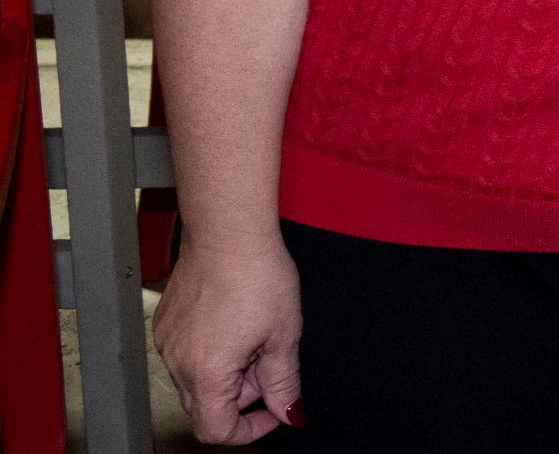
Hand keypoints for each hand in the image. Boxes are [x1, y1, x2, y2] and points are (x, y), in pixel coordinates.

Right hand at [153, 241, 304, 444]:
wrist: (227, 232)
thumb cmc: (256, 274)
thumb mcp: (284, 335)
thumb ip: (284, 382)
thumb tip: (289, 412)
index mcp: (207, 373)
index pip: (216, 430)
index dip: (248, 430)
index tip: (272, 411)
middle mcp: (178, 362)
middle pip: (206, 406)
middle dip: (242, 394)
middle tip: (268, 361)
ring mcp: (167, 342)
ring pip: (196, 379)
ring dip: (227, 372)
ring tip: (254, 334)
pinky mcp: (165, 324)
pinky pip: (186, 354)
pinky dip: (211, 351)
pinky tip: (234, 321)